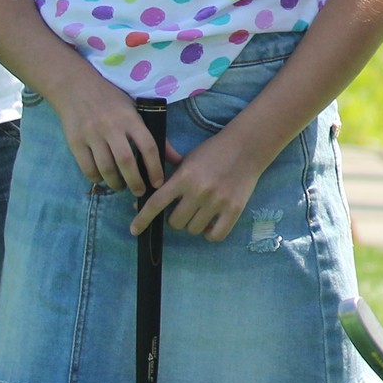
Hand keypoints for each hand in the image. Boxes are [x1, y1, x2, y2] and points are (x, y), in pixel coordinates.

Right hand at [50, 76, 164, 195]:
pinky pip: (87, 168)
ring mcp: (92, 135)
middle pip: (126, 161)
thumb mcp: (136, 110)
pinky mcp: (75, 142)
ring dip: (116, 183)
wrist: (76, 87)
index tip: (158, 183)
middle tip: (140, 191)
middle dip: (135, 182)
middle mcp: (112, 127)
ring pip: (106, 168)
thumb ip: (156, 135)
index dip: (155, 168)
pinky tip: (103, 178)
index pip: (148, 146)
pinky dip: (96, 178)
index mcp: (131, 119)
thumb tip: (176, 159)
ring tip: (121, 187)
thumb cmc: (111, 100)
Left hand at [131, 129, 264, 241]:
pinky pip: (215, 235)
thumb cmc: (213, 152)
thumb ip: (168, 180)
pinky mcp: (234, 209)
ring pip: (193, 229)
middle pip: (175, 222)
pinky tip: (211, 224)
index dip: (142, 219)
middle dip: (176, 217)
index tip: (135, 230)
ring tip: (201, 211)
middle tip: (185, 208)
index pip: (156, 203)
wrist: (247, 147)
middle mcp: (199, 191)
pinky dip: (210, 233)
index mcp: (184, 177)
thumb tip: (142, 204)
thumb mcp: (187, 160)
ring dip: (193, 224)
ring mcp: (217, 201)